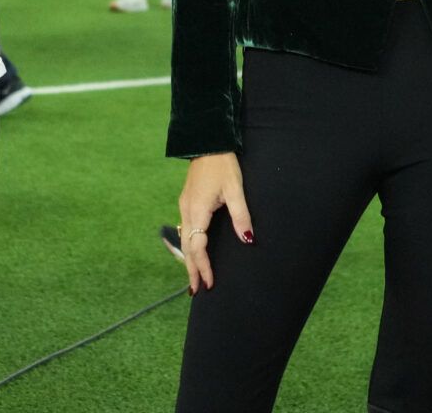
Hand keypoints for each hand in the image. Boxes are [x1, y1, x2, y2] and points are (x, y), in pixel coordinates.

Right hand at [177, 153, 252, 293]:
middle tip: (196, 291)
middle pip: (187, 248)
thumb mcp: (235, 189)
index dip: (203, 267)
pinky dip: (188, 245)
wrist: (207, 141)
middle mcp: (187, 210)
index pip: (198, 247)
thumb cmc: (223, 164)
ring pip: (184, 239)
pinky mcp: (187, 201)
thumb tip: (248, 240)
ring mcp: (185, 205)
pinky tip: (193, 251)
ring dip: (189, 259)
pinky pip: (186, 229)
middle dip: (191, 269)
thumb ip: (241, 216)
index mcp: (198, 210)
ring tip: (194, 277)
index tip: (209, 283)